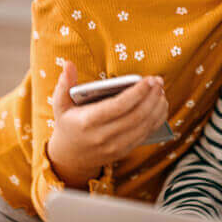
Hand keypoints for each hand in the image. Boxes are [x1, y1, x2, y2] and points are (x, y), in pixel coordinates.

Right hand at [46, 62, 169, 188]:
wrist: (70, 157)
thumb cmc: (68, 124)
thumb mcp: (60, 105)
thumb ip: (64, 84)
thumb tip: (68, 64)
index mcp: (88, 122)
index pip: (118, 106)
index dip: (137, 92)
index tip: (149, 79)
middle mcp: (103, 136)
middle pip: (135, 116)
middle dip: (151, 97)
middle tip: (158, 81)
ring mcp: (115, 146)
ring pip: (143, 126)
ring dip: (157, 108)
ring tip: (161, 91)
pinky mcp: (124, 151)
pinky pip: (145, 134)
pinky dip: (156, 119)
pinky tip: (160, 105)